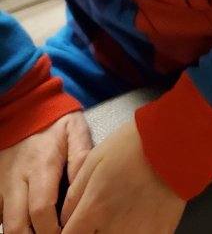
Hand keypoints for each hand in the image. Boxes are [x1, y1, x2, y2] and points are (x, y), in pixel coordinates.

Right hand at [0, 111, 91, 233]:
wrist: (25, 108)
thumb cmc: (55, 123)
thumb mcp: (75, 130)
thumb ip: (82, 157)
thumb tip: (85, 188)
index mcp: (41, 166)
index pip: (41, 210)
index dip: (53, 231)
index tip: (68, 233)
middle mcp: (17, 179)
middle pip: (17, 226)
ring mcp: (3, 185)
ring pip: (5, 224)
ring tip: (43, 232)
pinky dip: (12, 224)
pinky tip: (29, 225)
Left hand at [60, 121, 185, 233]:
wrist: (176, 142)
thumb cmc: (136, 145)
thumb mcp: (96, 159)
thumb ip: (75, 193)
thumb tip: (64, 218)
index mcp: (94, 209)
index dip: (65, 233)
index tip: (71, 227)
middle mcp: (113, 229)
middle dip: (88, 232)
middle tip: (96, 218)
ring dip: (108, 233)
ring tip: (116, 216)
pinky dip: (133, 233)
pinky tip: (135, 221)